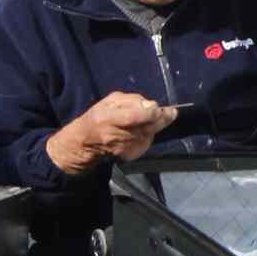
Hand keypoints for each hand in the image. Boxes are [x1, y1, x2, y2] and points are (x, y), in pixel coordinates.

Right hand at [48, 91, 177, 174]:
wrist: (86, 144)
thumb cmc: (98, 117)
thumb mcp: (110, 101)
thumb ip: (132, 100)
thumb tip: (151, 105)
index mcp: (110, 118)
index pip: (137, 116)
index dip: (152, 112)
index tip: (158, 107)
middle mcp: (120, 135)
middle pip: (151, 126)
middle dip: (163, 118)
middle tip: (170, 112)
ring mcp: (127, 148)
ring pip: (152, 133)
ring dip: (154, 126)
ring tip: (145, 120)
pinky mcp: (132, 155)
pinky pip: (148, 141)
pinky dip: (148, 135)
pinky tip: (139, 132)